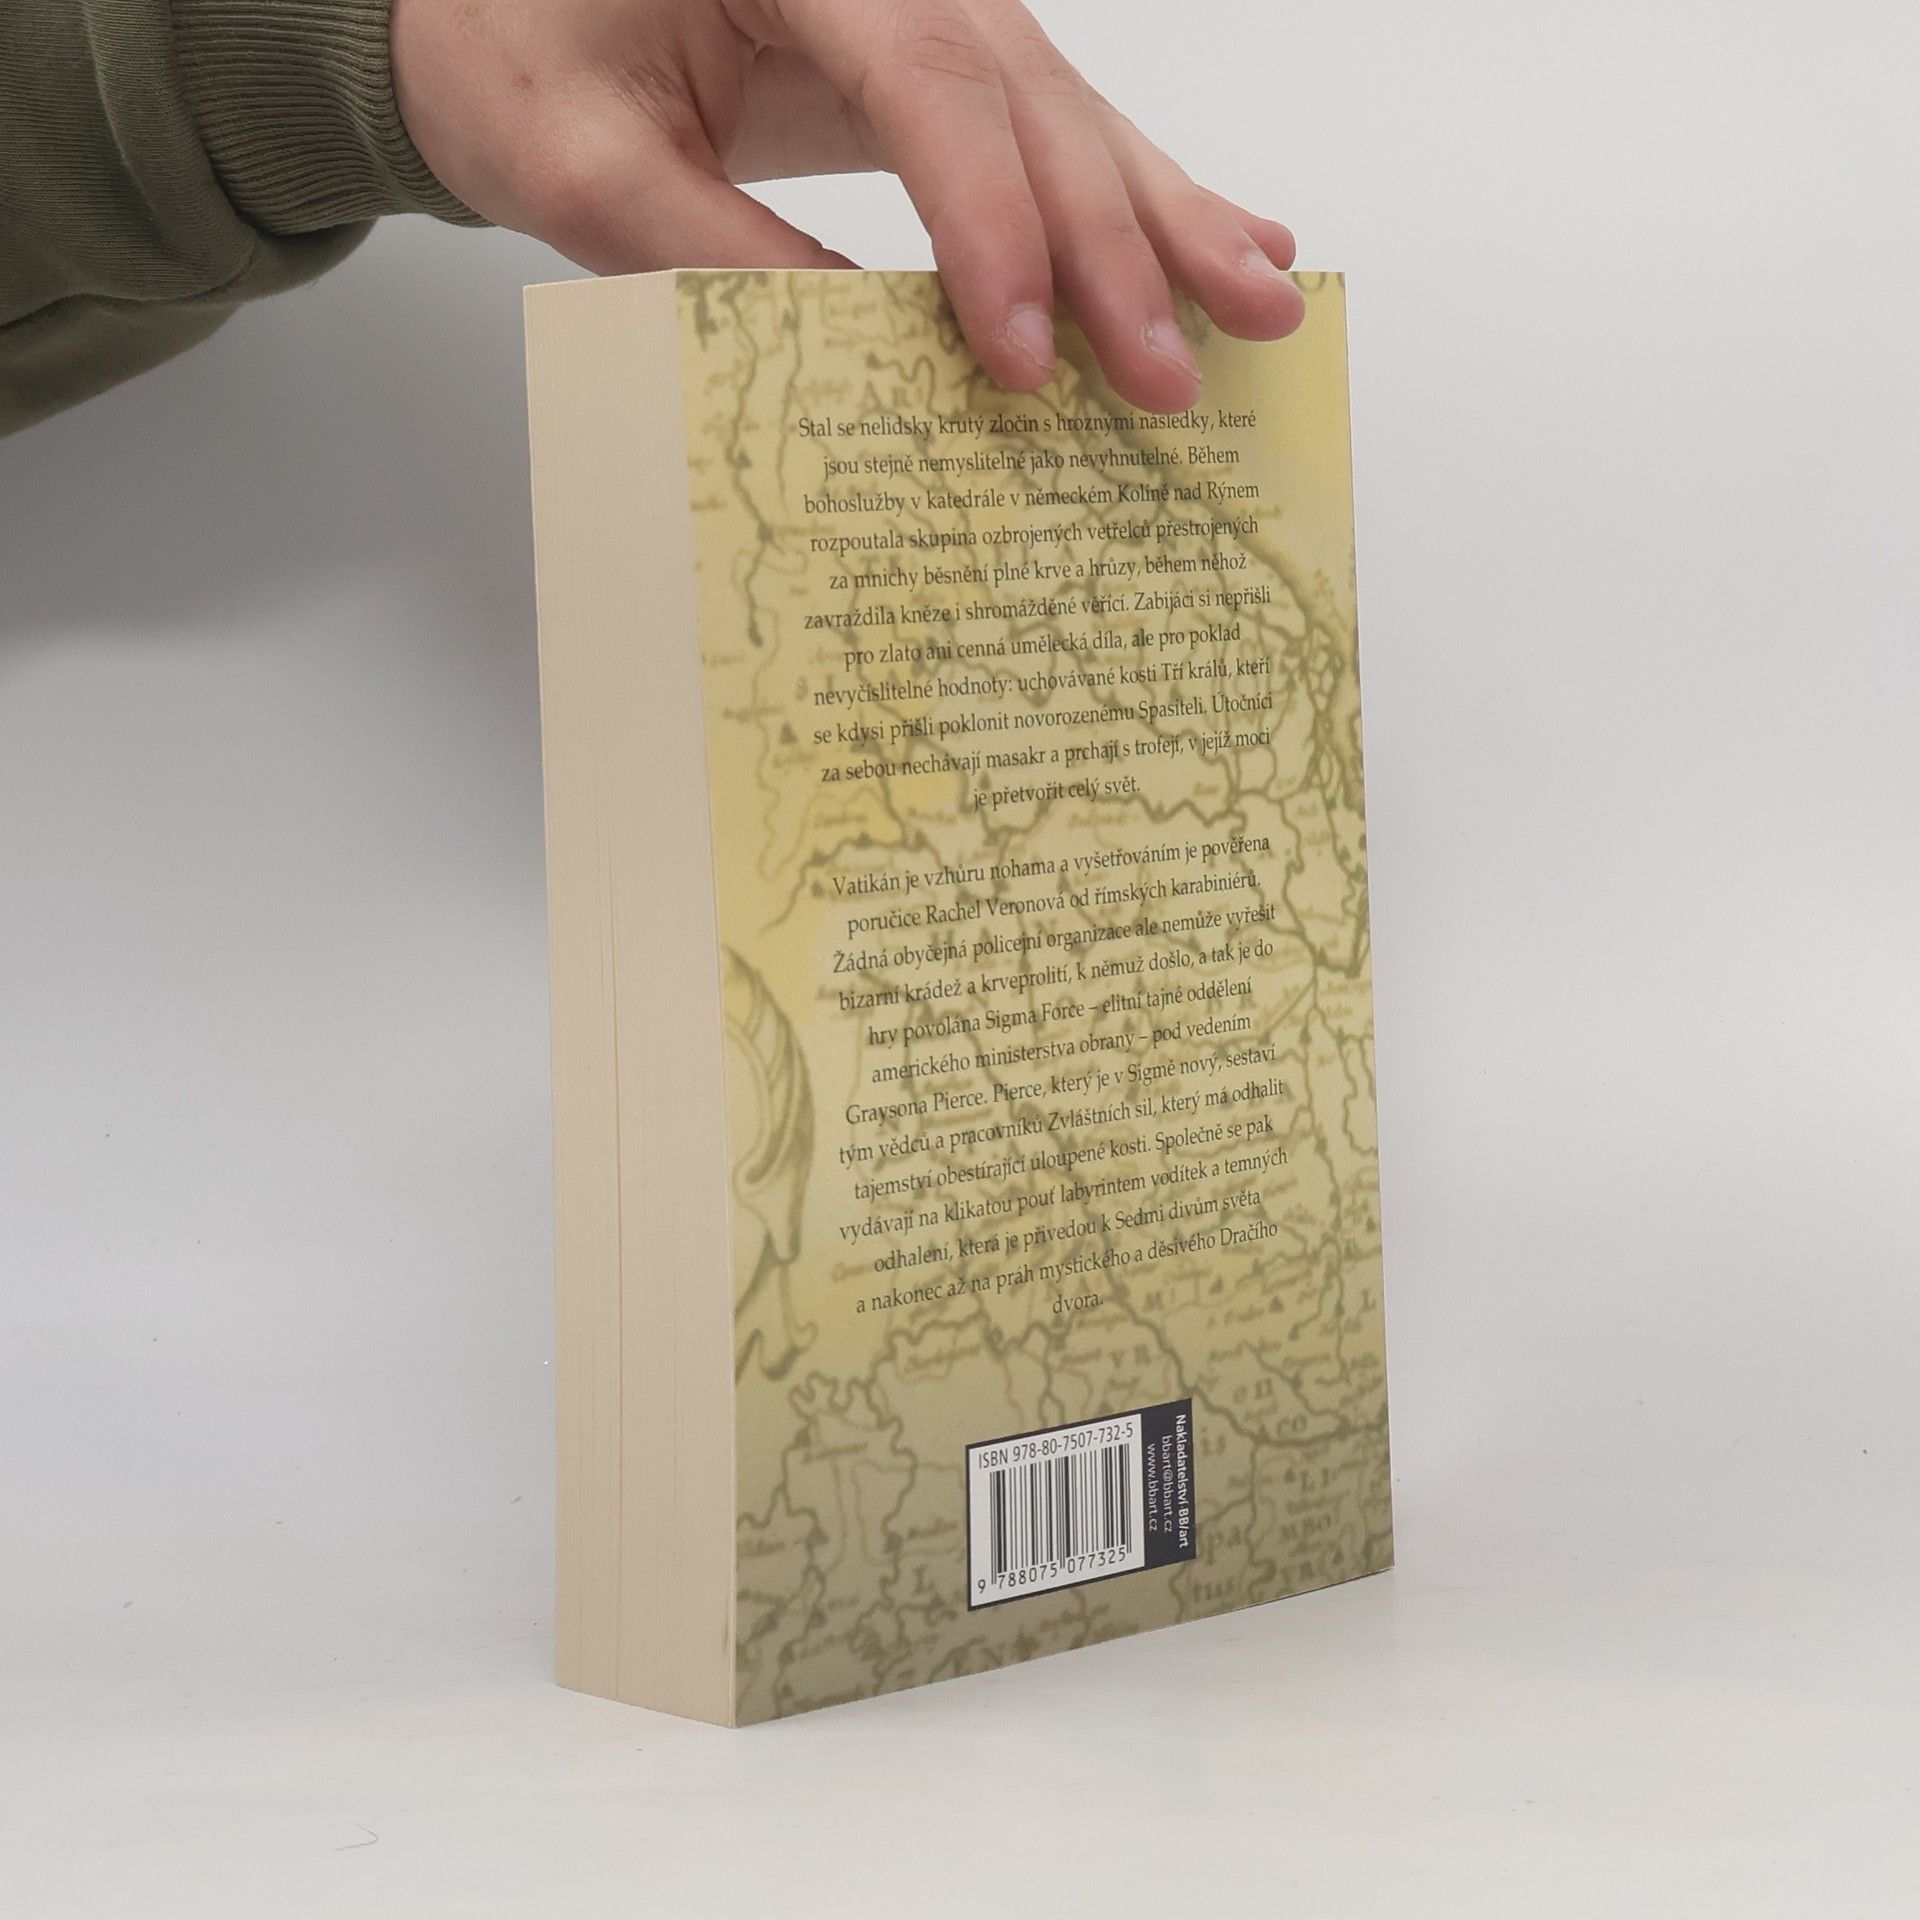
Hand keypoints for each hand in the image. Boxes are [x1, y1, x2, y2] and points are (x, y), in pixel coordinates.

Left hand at [392, 0, 1303, 413]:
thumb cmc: (519, 54)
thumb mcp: (583, 166)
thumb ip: (716, 254)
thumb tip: (870, 365)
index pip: (928, 82)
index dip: (990, 228)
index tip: (1020, 357)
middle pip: (1030, 100)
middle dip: (1115, 248)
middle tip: (1178, 370)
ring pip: (1070, 108)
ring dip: (1166, 220)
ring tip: (1259, 302)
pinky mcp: (938, 53)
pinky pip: (1051, 120)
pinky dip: (1140, 189)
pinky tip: (1229, 228)